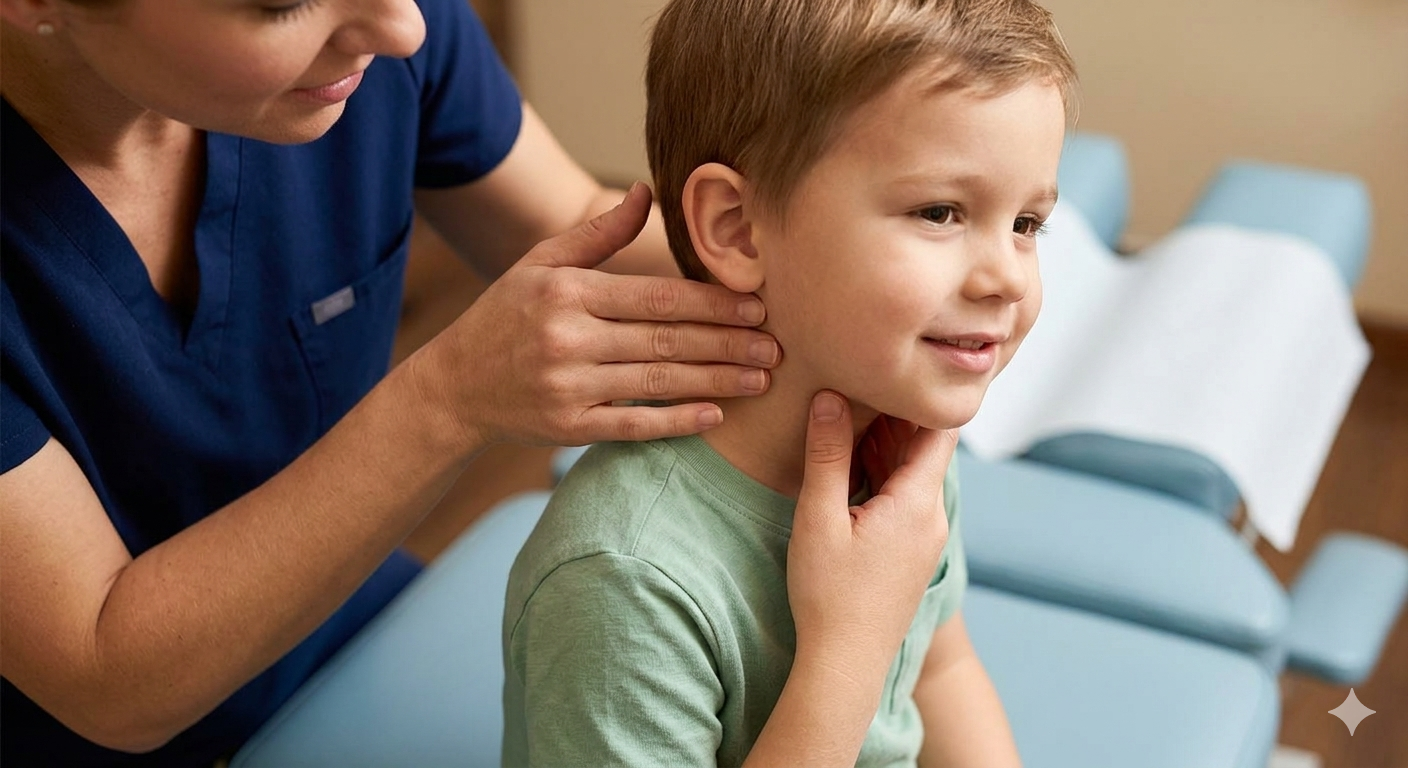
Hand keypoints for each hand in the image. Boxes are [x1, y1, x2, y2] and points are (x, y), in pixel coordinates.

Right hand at [419, 183, 781, 446]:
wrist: (452, 387)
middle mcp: (569, 339)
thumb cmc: (504, 318)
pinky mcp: (570, 427)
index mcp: (568, 293)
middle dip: (728, 342)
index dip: (712, 301)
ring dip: (717, 380)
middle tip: (777, 344)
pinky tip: (715, 415)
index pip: (657, 296)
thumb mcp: (541, 264)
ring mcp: (570, 387)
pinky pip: (634, 424)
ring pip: (659, 382)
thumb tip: (648, 191)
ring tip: (761, 378)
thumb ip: (598, 233)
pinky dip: (677, 422)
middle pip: (667, 340)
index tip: (757, 304)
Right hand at [788, 392, 958, 681]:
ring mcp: (925, 537)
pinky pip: (905, 497)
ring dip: (884, 446)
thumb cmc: (829, 595)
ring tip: (846, 418)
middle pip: (925, 447)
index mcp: (919, 502)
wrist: (845, 665)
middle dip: (892, 415)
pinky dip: (882, 474)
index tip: (883, 371)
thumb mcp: (819, 518)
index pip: (937, 428)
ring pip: (913, 472)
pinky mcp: (911, 552)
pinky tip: (849, 468)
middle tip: (854, 385)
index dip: (914, 395)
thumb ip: (828, 455)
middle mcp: (933, 516)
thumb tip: (830, 398)